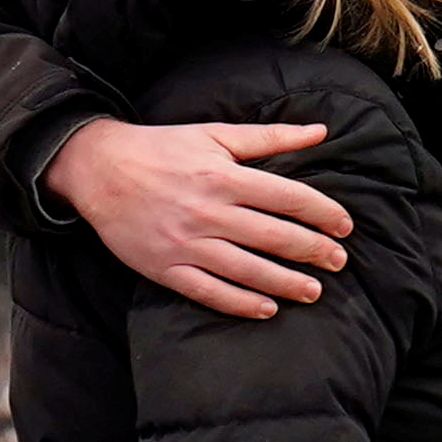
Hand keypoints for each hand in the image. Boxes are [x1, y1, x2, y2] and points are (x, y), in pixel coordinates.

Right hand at [51, 117, 349, 319]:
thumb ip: (270, 136)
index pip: (288, 197)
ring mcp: (185, 243)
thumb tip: (321, 131)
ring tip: (314, 291)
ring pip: (247, 270)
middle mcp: (208, 212)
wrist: (96, 168)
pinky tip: (267, 309)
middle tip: (339, 261)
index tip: (344, 226)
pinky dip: (240, 303)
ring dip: (285, 283)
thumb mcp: (215, 133)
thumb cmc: (161, 149)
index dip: (323, 213)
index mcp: (224, 177)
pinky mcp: (164, 267)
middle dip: (313, 251)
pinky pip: (208, 291)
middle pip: (274, 237)